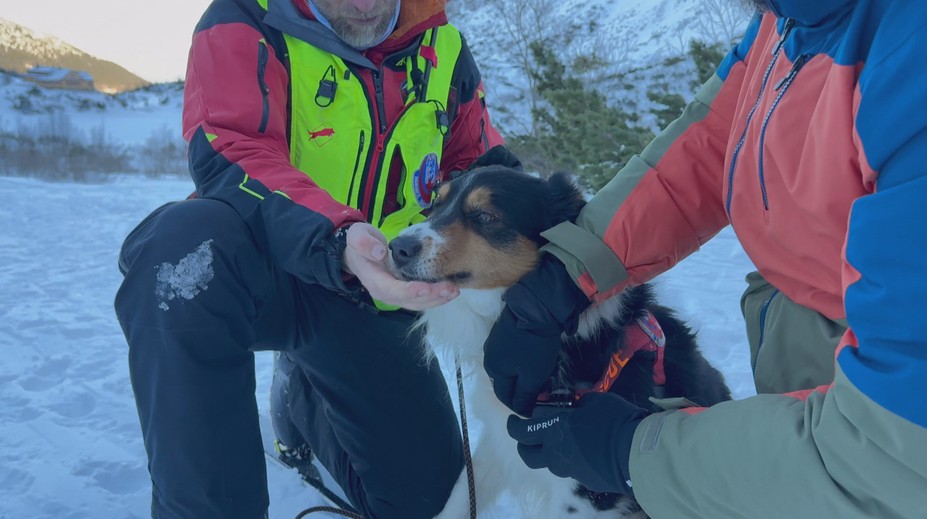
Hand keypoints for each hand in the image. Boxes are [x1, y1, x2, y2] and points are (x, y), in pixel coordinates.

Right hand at [342, 223, 458, 310]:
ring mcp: (397, 294)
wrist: (359, 251)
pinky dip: (437, 296)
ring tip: (454, 290)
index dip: (410, 291)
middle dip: (431, 297)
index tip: (426, 287)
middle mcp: (386, 293)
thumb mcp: (357, 237)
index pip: (393, 290)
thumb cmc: (359, 243)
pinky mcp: (406, 292)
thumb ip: (364, 243)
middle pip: (409, 300)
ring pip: (418, 302)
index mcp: (374, 281)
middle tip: (450, 289)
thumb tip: (379, 252)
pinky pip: (422, 298)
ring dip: (437, 299)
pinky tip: (451, 289)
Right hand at [483, 254, 590, 415]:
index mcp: (494, 371)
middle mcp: (489, 358)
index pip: (504, 397)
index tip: (533, 409)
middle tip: (537, 394)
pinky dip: (520, 362)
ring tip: (537, 377)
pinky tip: (531, 359)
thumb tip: (521, 411)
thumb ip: (524, 396)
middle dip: (519, 391)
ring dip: (520, 376)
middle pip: (504, 382)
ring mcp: (494, 343)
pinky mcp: (502, 331)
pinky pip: (510, 355)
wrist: (535, 308)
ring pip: (507, 368)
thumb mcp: (533, 376)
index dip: (519, 406)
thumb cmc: (534, 347)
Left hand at [506, 392, 649, 493]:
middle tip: (529, 437)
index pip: (520, 432)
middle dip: (525, 446)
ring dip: (552, 453)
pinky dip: (575, 461)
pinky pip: (574, 470)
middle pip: (528, 455)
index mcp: (553, 431)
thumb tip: (579, 404)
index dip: (513, 425)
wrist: (636, 453)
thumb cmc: (613, 421)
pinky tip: (588, 452)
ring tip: (565, 442)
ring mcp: (570, 471)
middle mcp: (555, 454)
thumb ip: (581, 403)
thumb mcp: (596, 401)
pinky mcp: (586, 480)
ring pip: (551, 464)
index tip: (514, 420)